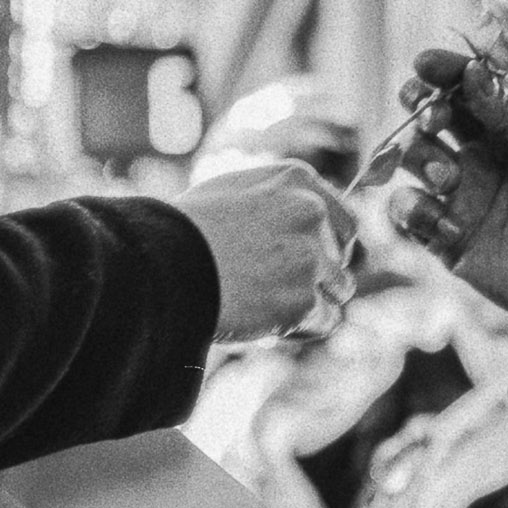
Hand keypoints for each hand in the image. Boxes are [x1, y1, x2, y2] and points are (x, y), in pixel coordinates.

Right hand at [173, 160, 358, 343]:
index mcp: (297, 180)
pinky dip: (302, 328)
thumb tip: (313, 224)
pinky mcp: (303, 299)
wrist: (161, 265)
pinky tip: (269, 321)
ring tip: (268, 305)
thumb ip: (278, 202)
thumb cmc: (184, 231)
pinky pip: (327, 321)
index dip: (327, 248)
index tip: (302, 263)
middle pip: (342, 258)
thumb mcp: (234, 193)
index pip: (345, 220)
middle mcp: (311, 212)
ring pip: (339, 291)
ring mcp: (310, 256)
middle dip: (319, 277)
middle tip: (278, 289)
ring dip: (312, 303)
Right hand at [384, 50, 507, 345]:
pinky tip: (445, 220)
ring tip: (447, 176)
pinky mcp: (446, 236)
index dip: (446, 71)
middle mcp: (480, 153)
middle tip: (432, 116)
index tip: (427, 64)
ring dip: (419, 157)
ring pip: (413, 157)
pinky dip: (412, 209)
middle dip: (421, 106)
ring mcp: (461, 193)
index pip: (469, 85)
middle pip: (430, 114)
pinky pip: (408, 212)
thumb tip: (473, 72)